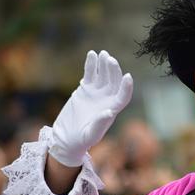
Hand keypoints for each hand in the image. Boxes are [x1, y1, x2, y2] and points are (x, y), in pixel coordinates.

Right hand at [50, 50, 132, 166]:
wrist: (67, 138)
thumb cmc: (81, 141)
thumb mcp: (90, 135)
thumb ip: (100, 124)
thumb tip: (110, 112)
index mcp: (112, 110)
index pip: (123, 97)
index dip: (126, 88)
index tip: (127, 76)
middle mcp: (107, 100)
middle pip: (114, 82)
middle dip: (113, 71)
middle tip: (110, 60)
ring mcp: (97, 93)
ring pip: (103, 75)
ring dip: (104, 65)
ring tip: (103, 54)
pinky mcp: (85, 89)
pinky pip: (90, 74)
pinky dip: (91, 65)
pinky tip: (92, 54)